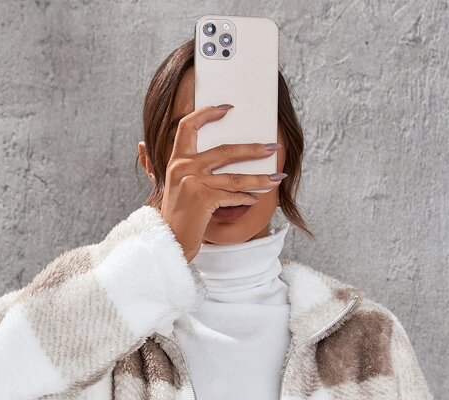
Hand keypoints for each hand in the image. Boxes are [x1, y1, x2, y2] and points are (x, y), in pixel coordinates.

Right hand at [159, 103, 282, 262]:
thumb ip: (185, 169)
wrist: (170, 243)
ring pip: (235, 177)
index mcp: (176, 160)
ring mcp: (193, 182)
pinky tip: (256, 199)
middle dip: (253, 149)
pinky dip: (246, 198)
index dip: (207, 114)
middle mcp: (183, 167)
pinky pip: (233, 196)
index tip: (227, 108)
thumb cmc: (178, 217)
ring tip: (278, 177)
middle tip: (273, 146)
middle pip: (225, 150)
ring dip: (260, 178)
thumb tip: (190, 152)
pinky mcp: (203, 199)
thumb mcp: (177, 188)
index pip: (187, 126)